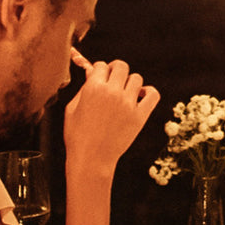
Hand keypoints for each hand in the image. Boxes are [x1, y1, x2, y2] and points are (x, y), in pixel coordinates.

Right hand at [64, 57, 159, 174]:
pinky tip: (140, 97)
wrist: (91, 159)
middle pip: (121, 66)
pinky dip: (149, 92)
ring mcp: (128, 104)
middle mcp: (112, 92)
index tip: (100, 77)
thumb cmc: (77, 135)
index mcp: (93, 88)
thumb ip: (83, 88)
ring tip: (124, 93)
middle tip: (113, 80)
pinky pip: (153, 94)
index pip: (102, 65)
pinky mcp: (140, 116)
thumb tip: (92, 72)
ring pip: (136, 78)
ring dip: (130, 83)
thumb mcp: (71, 108)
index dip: (100, 70)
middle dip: (115, 71)